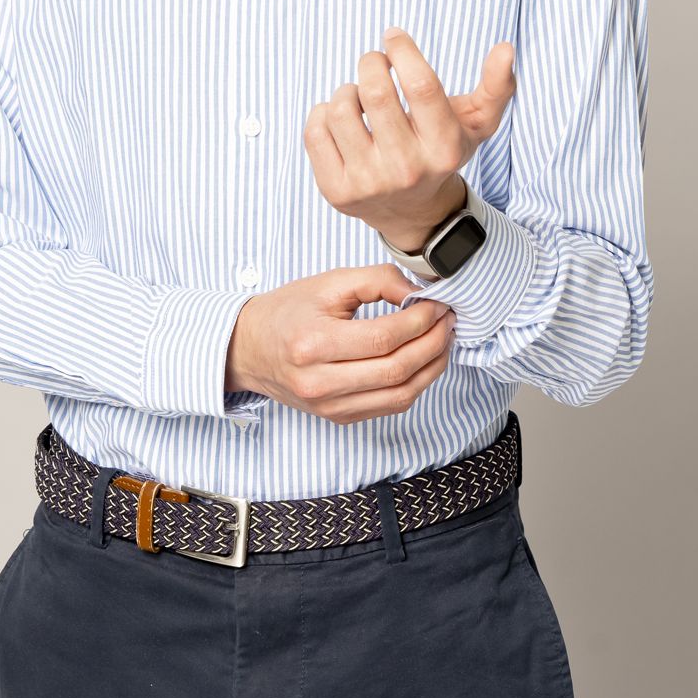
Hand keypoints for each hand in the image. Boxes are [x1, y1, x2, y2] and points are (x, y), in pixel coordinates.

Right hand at [224, 266, 455, 425]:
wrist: (250, 349)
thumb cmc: (288, 311)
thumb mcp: (329, 283)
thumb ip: (377, 280)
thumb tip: (419, 293)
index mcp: (313, 345)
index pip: (383, 339)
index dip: (419, 321)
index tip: (437, 304)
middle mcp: (320, 383)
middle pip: (396, 370)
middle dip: (432, 343)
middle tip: (448, 320)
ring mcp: (330, 407)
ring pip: (400, 395)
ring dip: (432, 367)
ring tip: (443, 339)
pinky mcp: (339, 417)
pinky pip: (390, 406)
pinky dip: (416, 384)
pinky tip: (424, 360)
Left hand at [302, 28, 516, 249]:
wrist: (414, 213)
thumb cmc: (442, 152)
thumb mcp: (477, 124)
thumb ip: (496, 86)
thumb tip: (506, 48)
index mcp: (444, 148)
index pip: (421, 84)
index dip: (402, 49)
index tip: (393, 36)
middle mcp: (407, 168)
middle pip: (375, 91)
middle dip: (371, 62)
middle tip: (375, 63)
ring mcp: (369, 183)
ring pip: (339, 107)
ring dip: (347, 89)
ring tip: (360, 97)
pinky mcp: (337, 191)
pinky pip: (314, 130)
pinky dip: (323, 112)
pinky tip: (342, 119)